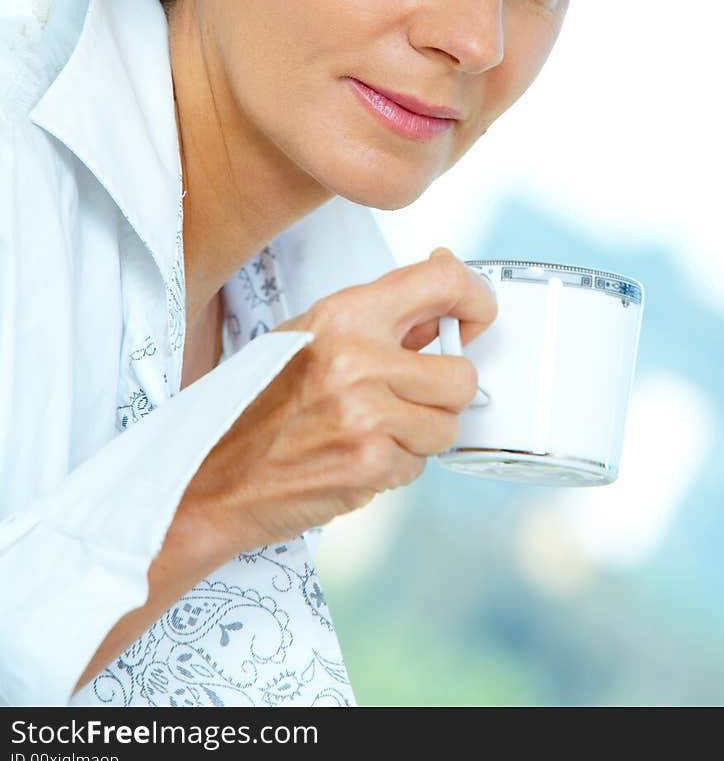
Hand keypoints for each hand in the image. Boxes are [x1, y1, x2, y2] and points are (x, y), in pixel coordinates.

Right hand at [180, 247, 497, 555]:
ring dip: (420, 434)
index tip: (477, 317)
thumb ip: (380, 317)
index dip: (476, 300)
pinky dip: (396, 466)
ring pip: (448, 425)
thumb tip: (449, 292)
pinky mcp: (370, 465)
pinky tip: (354, 457)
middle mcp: (358, 358)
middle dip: (443, 392)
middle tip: (409, 397)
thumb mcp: (310, 335)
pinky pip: (420, 464)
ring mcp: (366, 415)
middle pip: (461, 372)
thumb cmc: (259, 403)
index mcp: (344, 314)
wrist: (210, 477)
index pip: (443, 283)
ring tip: (371, 430)